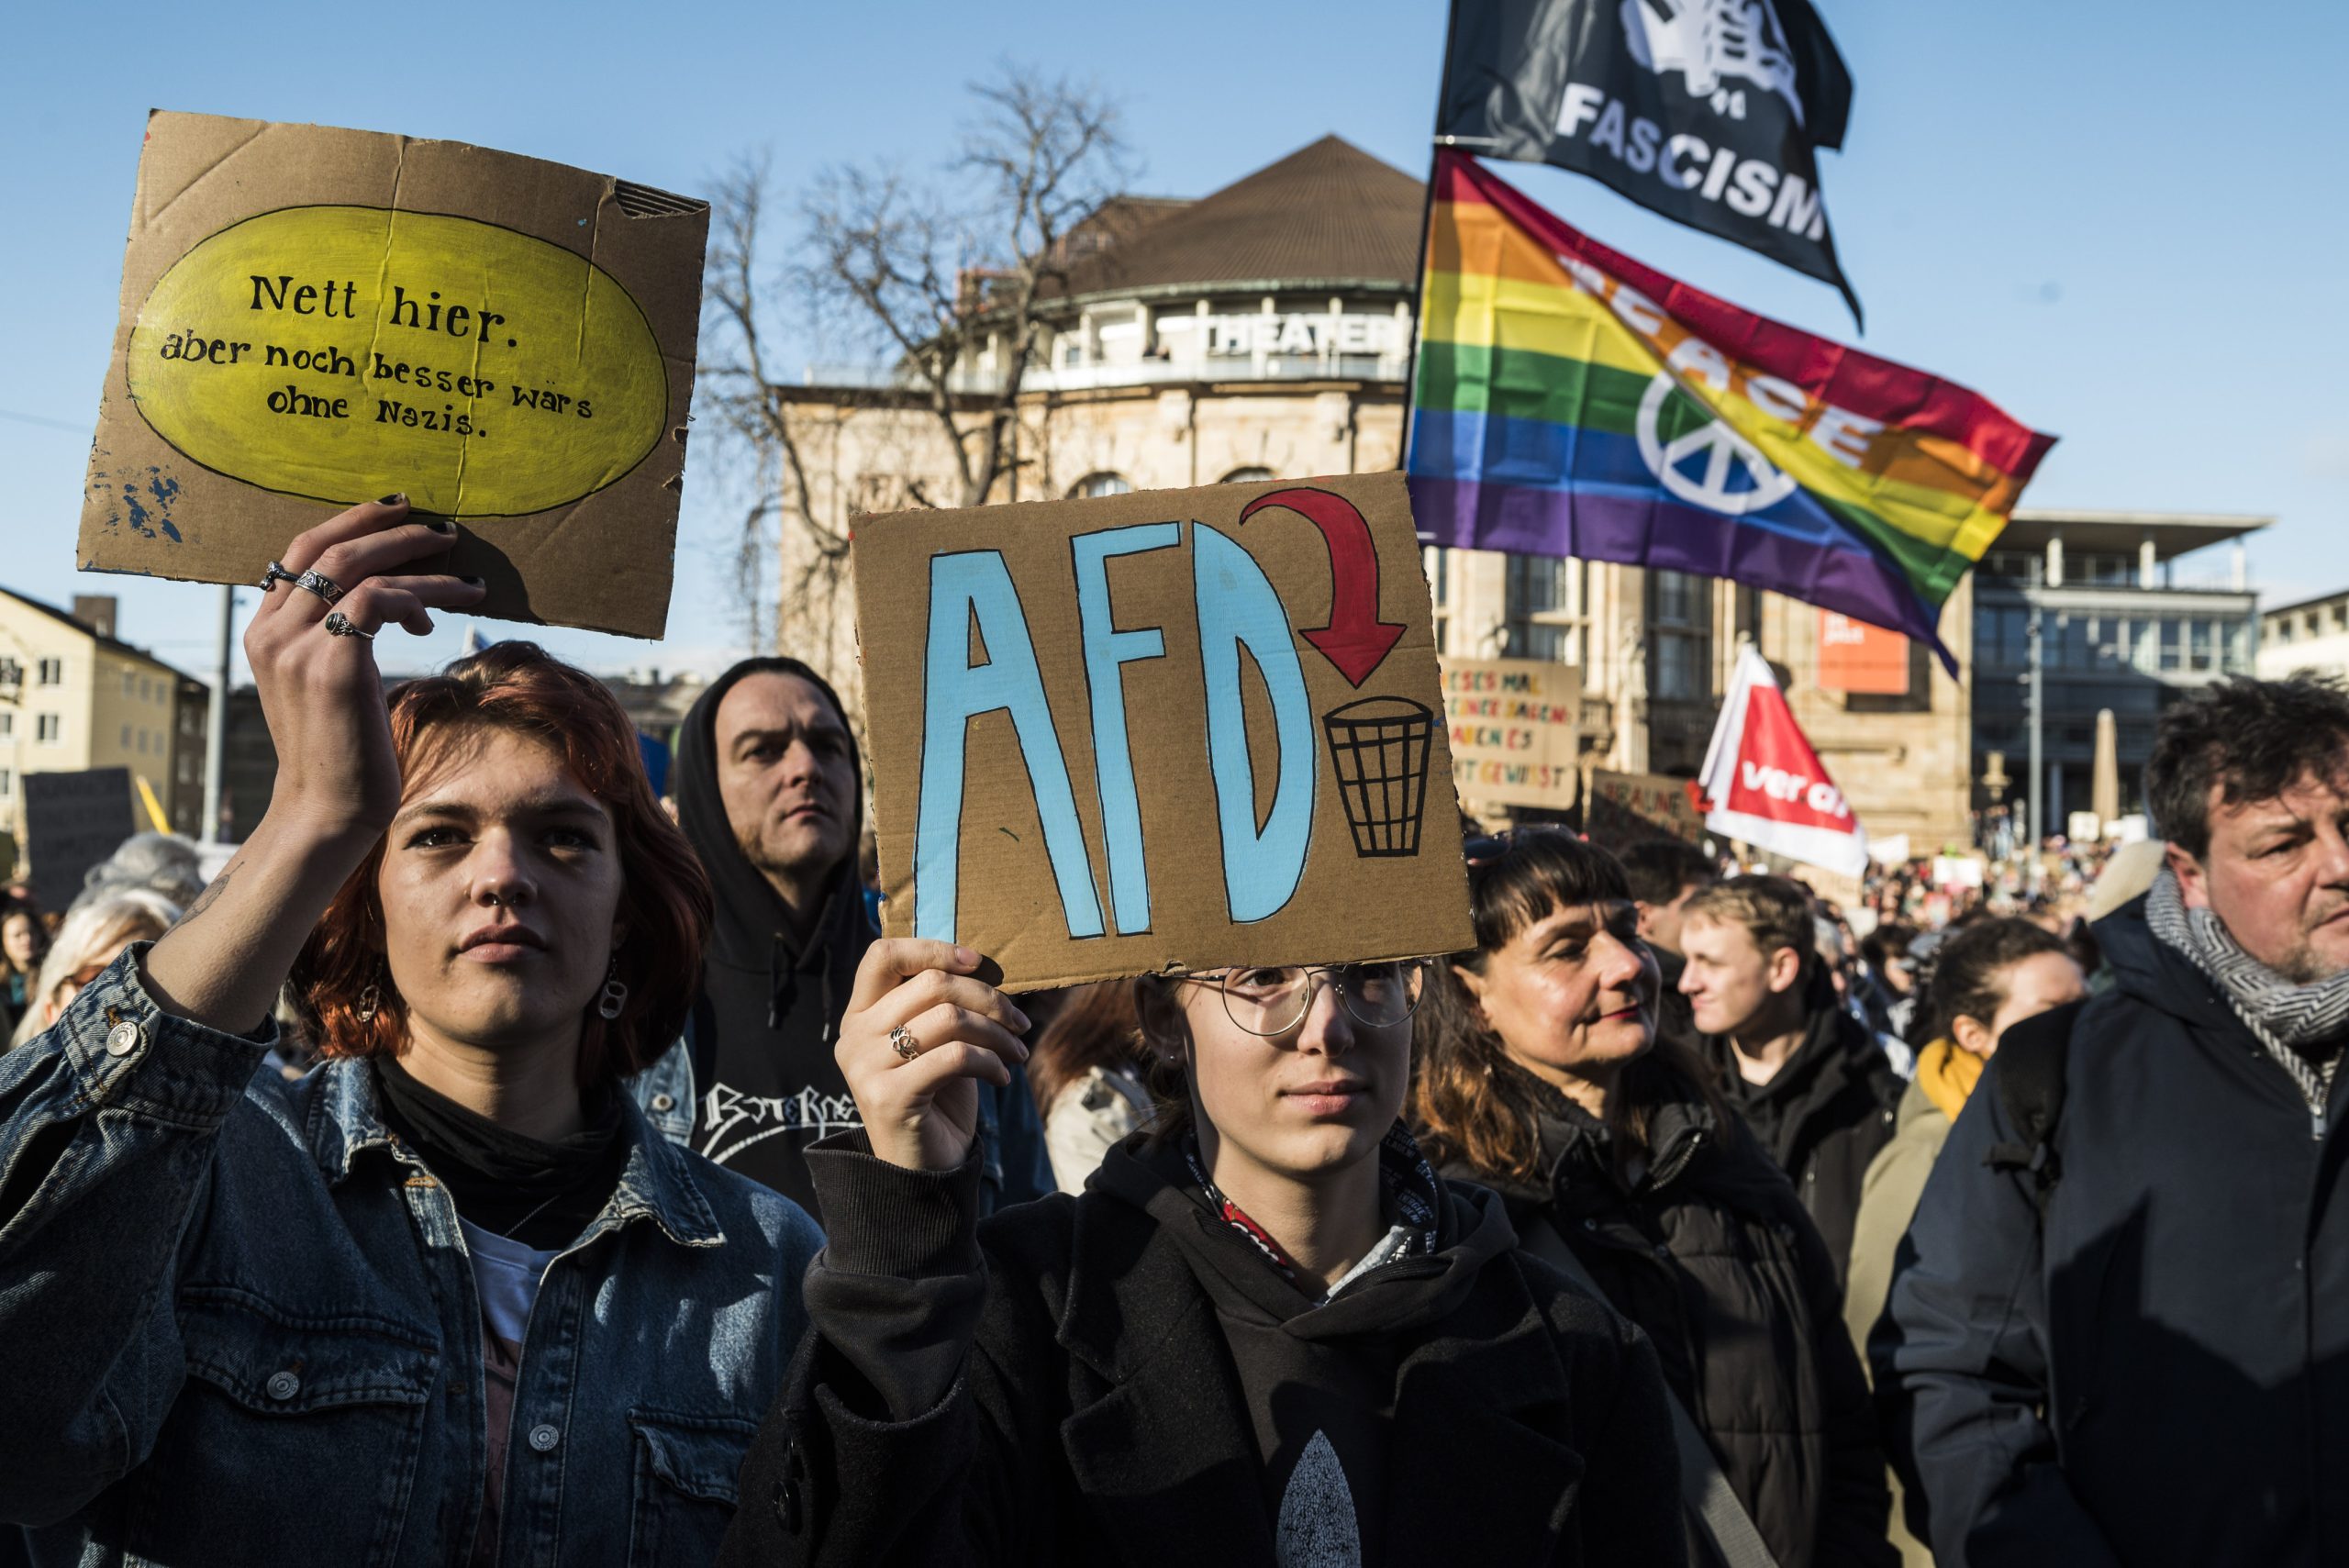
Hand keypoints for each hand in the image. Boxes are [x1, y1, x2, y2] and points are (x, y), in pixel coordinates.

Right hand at [245, 497, 484, 845]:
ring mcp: (297, 646)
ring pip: (359, 569)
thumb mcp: (328, 683)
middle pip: (327, 548)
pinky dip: (416, 599)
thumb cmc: (341, 751)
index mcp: (264, 631)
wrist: (328, 809)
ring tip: (467, 578)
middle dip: (388, 529)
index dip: (348, 523)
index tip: (395, 512)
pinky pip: (379, 601)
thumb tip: (384, 605)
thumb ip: (337, 639)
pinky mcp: (332, 664)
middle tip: (440, 527)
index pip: (300, 553)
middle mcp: (271, 631)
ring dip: (421, 565)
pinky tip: (434, 621)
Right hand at [837, 940, 1029, 1171]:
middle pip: (930, 984)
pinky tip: (1002, 1078)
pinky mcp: (888, 1096)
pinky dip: (991, 1063)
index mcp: (860, 1014)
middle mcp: (854, 1036)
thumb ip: (942, 1003)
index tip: (977, 962)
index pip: (883, 955)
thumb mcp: (937, 1041)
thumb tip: (983, 964)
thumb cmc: (937, 1098)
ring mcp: (865, 1067)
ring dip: (997, 1033)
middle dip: (988, 998)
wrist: (925, 1170)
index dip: (933, 948)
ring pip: (948, 1018)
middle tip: (1018, 1023)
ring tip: (1017, 1052)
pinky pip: (955, 1057)